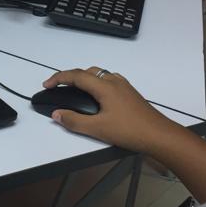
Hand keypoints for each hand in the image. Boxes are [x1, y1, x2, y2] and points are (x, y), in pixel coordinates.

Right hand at [41, 67, 172, 152]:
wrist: (159, 135)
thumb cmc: (129, 131)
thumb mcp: (97, 129)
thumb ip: (74, 121)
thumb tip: (56, 114)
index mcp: (105, 86)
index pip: (76, 75)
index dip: (59, 77)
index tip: (46, 85)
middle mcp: (114, 81)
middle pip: (87, 72)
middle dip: (70, 77)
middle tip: (58, 88)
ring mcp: (124, 86)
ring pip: (99, 75)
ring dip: (84, 79)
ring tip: (75, 92)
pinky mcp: (130, 93)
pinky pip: (108, 81)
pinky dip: (96, 84)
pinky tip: (96, 98)